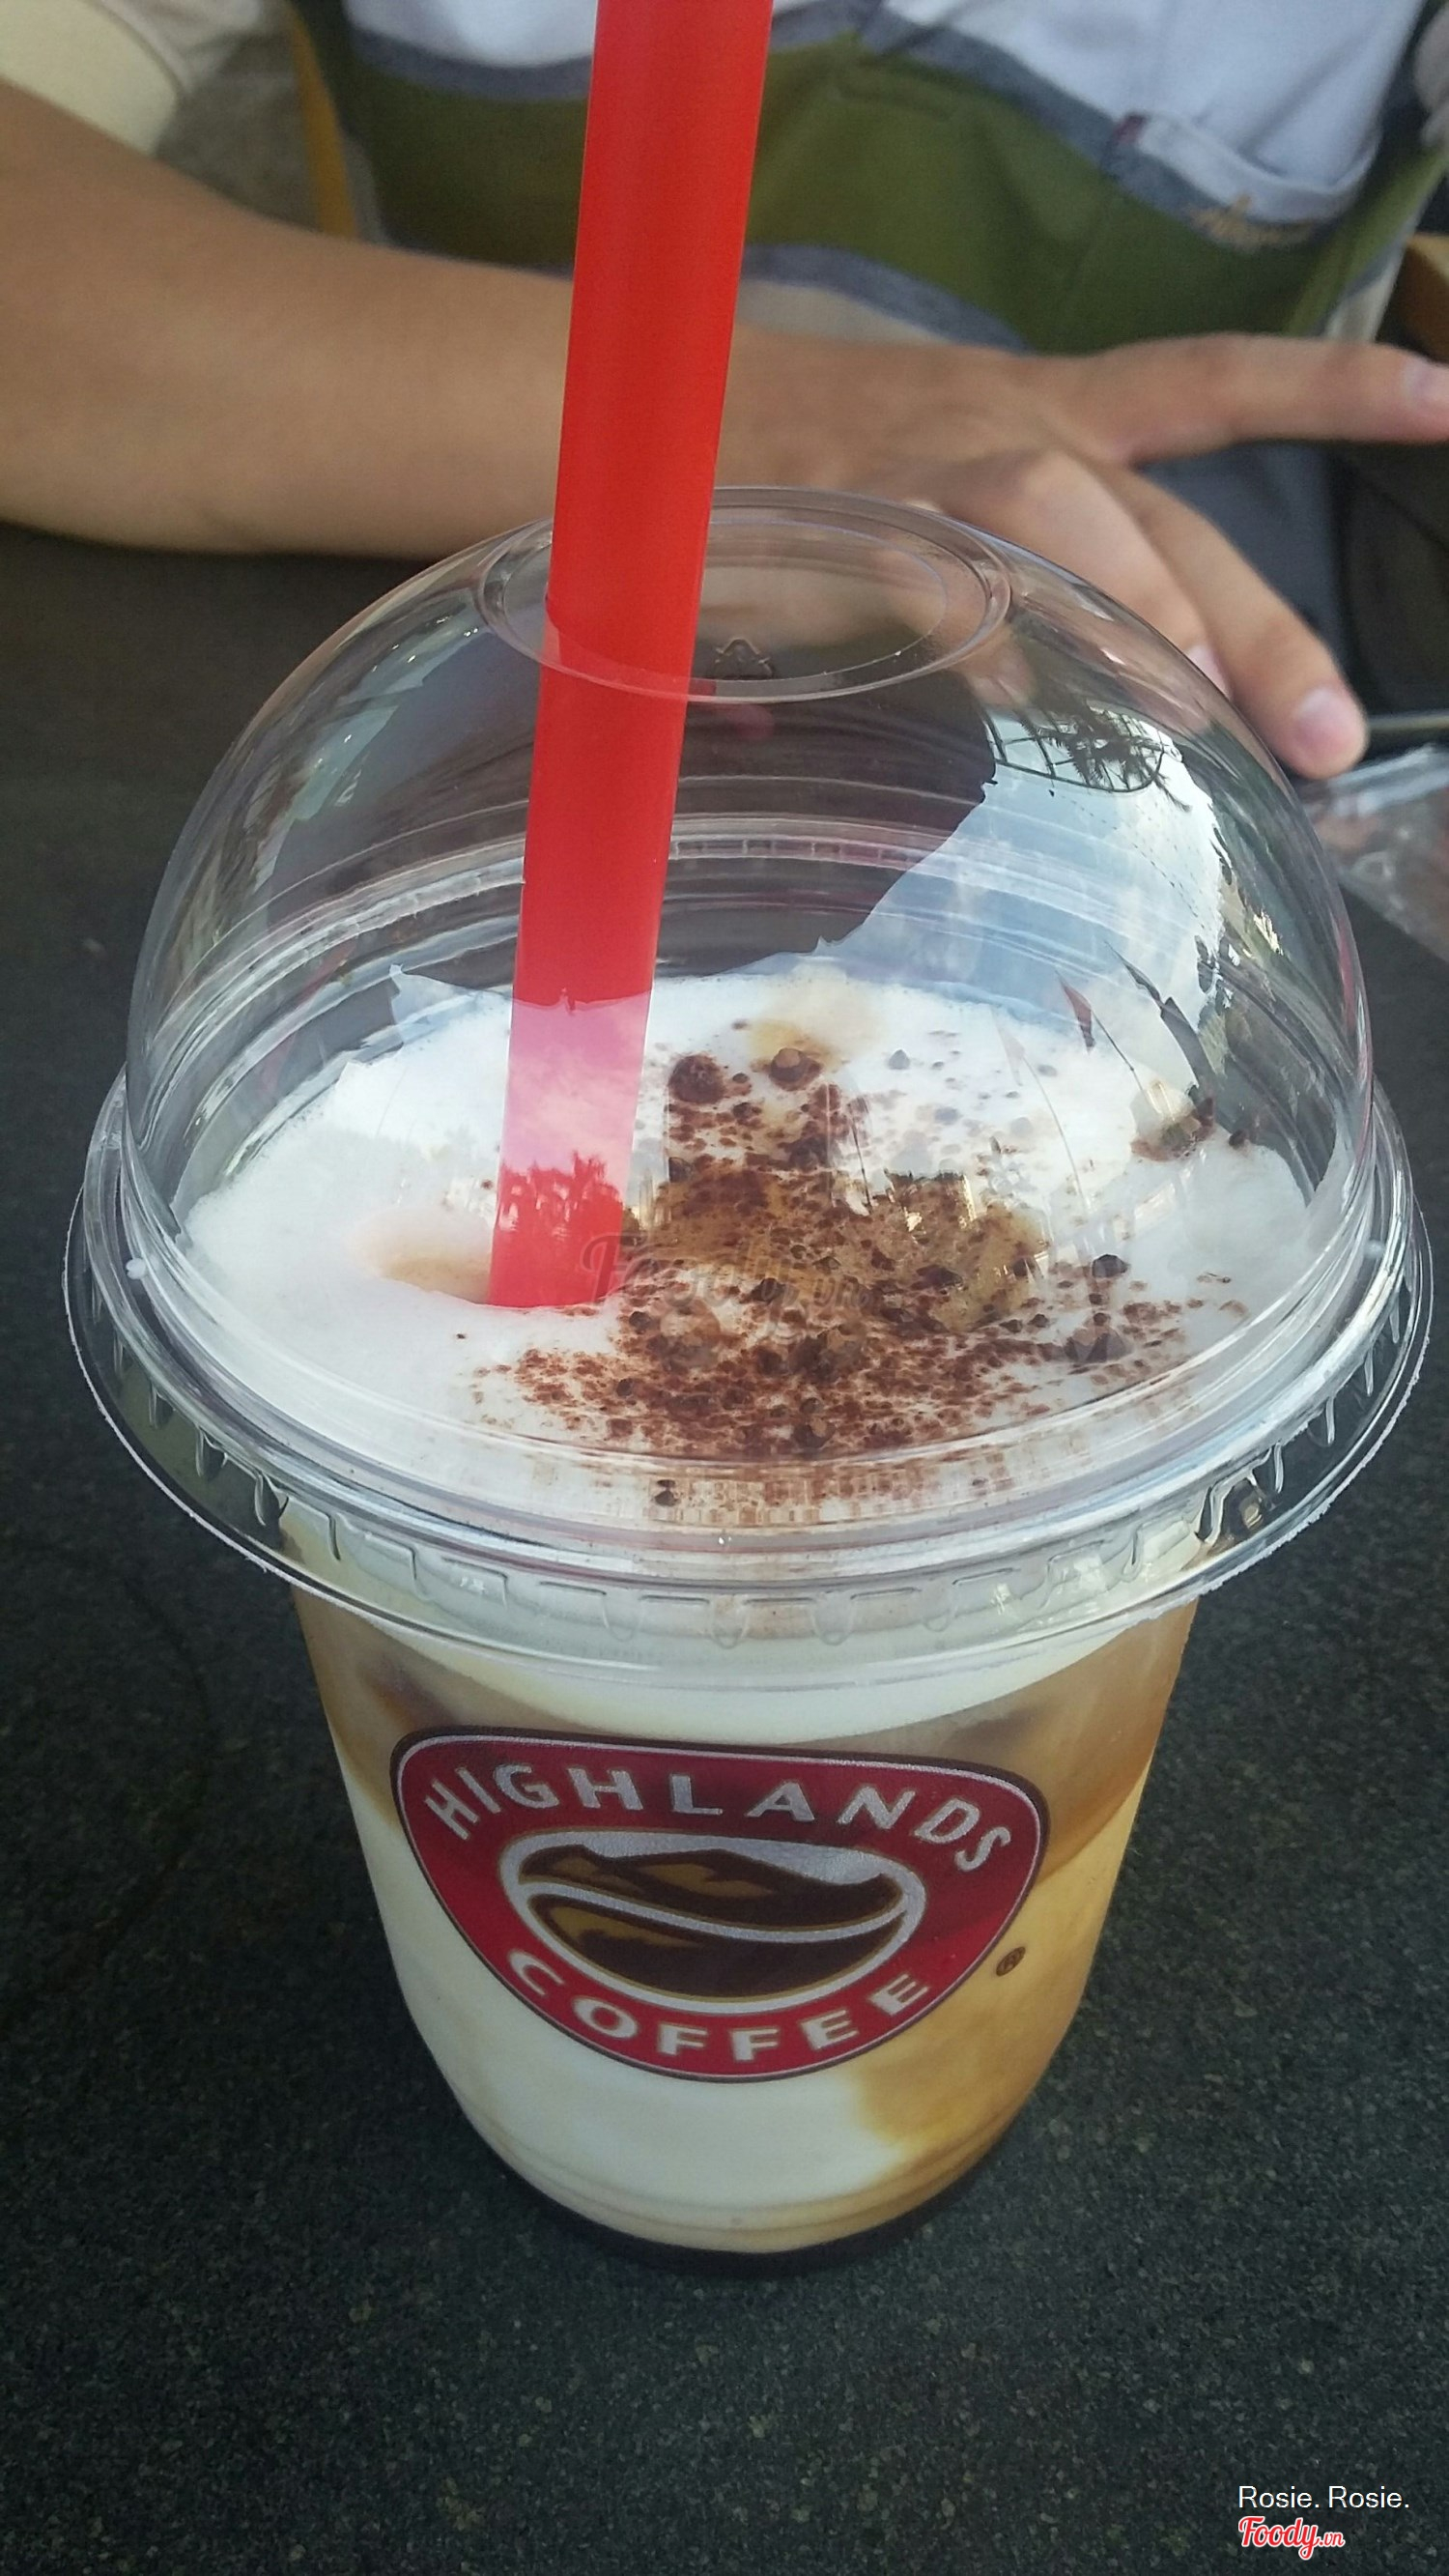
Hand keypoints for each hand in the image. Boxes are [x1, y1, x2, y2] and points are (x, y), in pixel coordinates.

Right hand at [723, 330, 1448, 775]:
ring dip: (1142, 621)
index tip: (1447, 403)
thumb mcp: (932, 501)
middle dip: (1260, 626)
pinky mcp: (851, 529)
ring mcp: (932, 471)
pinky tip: (1034, 698)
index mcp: (1044, 411)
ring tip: (1199, 721)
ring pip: (1067, 518)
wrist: (641, 419)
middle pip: (1165, 513)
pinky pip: (943, 584)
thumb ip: (1012, 592)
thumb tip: (1082, 693)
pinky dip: (994, 641)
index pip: (1210, 384)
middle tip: (1328, 739)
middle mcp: (1010, 426)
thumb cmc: (796, 477)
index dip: (1330, 385)